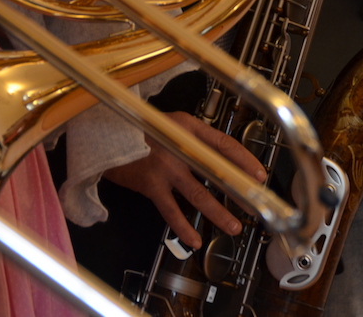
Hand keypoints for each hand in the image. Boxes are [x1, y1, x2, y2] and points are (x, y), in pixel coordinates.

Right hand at [103, 111, 265, 249]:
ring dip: (218, 212)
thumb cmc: (136, 130)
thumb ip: (190, 137)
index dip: (244, 159)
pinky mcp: (150, 183)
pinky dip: (182, 227)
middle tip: (256, 204)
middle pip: (216, 169)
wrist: (102, 135)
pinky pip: (170, 210)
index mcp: (186, 126)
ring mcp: (164, 164)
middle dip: (239, 190)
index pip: (224, 143)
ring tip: (233, 226)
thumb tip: (216, 158)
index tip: (260, 174)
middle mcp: (178, 143)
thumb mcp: (167, 123)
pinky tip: (194, 239)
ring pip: (198, 193)